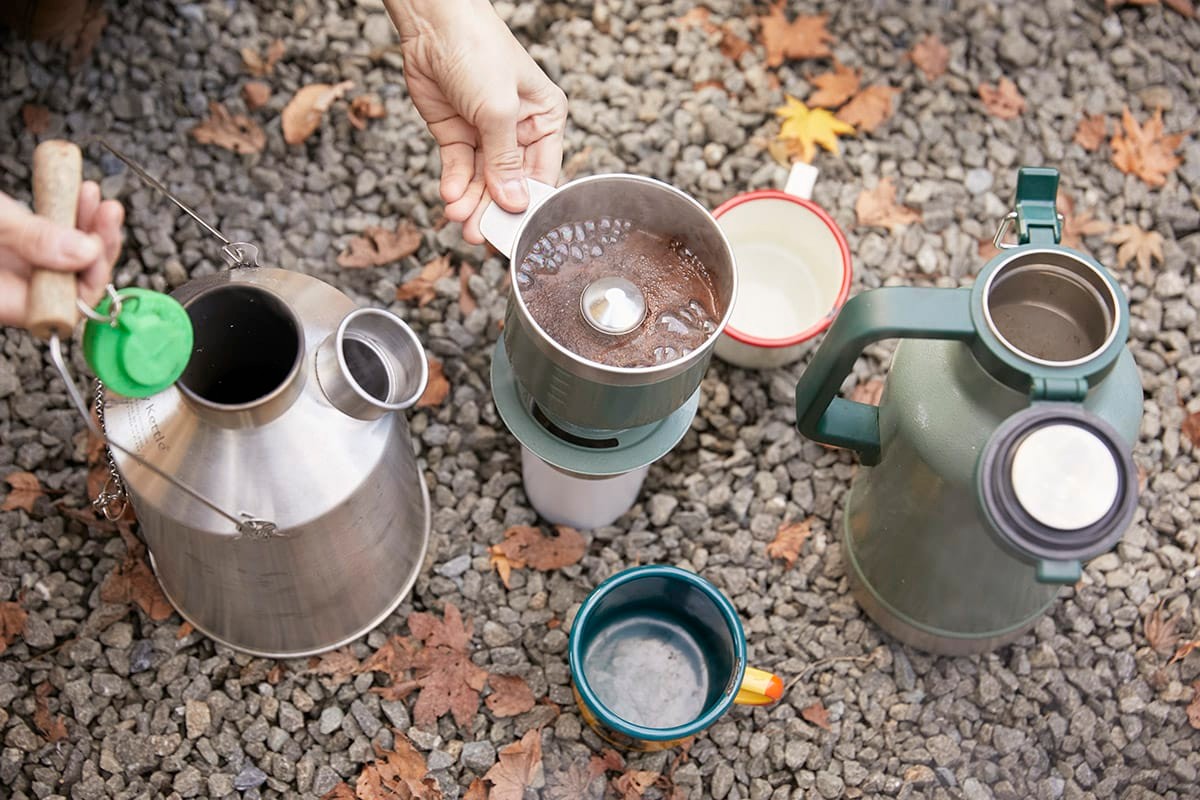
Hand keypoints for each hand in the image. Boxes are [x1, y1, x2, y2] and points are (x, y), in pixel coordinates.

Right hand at [0, 182, 123, 327]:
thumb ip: (34, 239)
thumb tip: (85, 252)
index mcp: (5, 299)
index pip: (66, 309)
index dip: (90, 281)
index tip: (98, 246)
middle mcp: (14, 288)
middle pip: (75, 281)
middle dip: (97, 243)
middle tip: (107, 213)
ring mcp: (18, 266)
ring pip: (69, 256)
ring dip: (88, 224)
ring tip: (93, 196)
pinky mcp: (19, 243)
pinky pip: (55, 237)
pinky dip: (71, 216)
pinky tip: (81, 195)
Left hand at [385, 0, 567, 243]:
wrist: (433, 23)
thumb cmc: (479, 51)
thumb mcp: (499, 109)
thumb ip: (504, 160)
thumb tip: (513, 203)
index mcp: (544, 120)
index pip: (541, 174)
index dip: (527, 204)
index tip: (514, 230)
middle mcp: (518, 131)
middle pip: (508, 183)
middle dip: (492, 209)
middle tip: (478, 235)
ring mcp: (485, 134)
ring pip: (481, 181)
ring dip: (470, 202)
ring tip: (458, 219)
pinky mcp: (456, 134)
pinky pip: (458, 168)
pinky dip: (454, 185)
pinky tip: (450, 198)